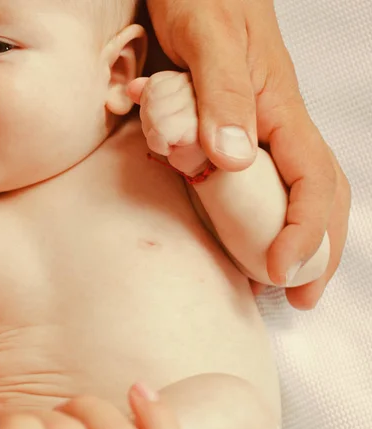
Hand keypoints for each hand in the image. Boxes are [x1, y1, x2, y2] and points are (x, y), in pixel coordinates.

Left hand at [128, 72, 207, 176]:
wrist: (209, 168)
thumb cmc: (187, 137)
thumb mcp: (166, 108)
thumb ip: (152, 92)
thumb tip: (132, 87)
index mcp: (199, 77)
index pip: (155, 84)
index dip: (153, 105)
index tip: (169, 120)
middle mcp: (205, 86)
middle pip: (152, 96)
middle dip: (152, 120)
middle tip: (170, 134)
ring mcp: (207, 105)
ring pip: (153, 112)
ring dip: (155, 133)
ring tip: (174, 140)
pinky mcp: (201, 127)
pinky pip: (160, 131)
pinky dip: (159, 144)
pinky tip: (176, 147)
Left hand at [146, 0, 349, 307]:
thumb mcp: (209, 36)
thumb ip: (222, 94)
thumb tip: (234, 160)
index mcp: (279, 108)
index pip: (312, 180)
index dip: (305, 232)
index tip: (281, 272)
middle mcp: (272, 125)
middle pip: (313, 194)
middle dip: (313, 250)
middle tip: (297, 296)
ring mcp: (251, 130)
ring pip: (284, 192)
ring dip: (284, 239)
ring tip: (272, 280)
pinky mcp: (225, 131)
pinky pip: (244, 181)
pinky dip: (245, 216)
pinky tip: (234, 238)